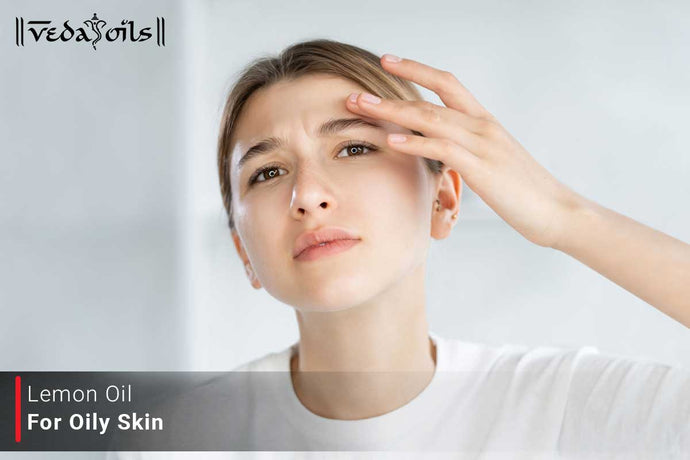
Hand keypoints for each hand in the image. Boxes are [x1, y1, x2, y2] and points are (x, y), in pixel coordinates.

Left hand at [345, 54, 582, 248]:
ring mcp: (482, 144)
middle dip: (391, 93)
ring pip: (431, 118)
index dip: (417, 69)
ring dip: (392, 112)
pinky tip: (390, 140)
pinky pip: (442, 148)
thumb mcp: (492, 164)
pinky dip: (414, 142)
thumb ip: (467, 151)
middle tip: (356, 94)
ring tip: (361, 108)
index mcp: (483, 122)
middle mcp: (481, 126)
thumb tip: (443, 152)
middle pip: (430, 97)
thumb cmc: (524, 192)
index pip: (447, 83)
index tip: (388, 60)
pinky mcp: (482, 168)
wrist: (558, 211)